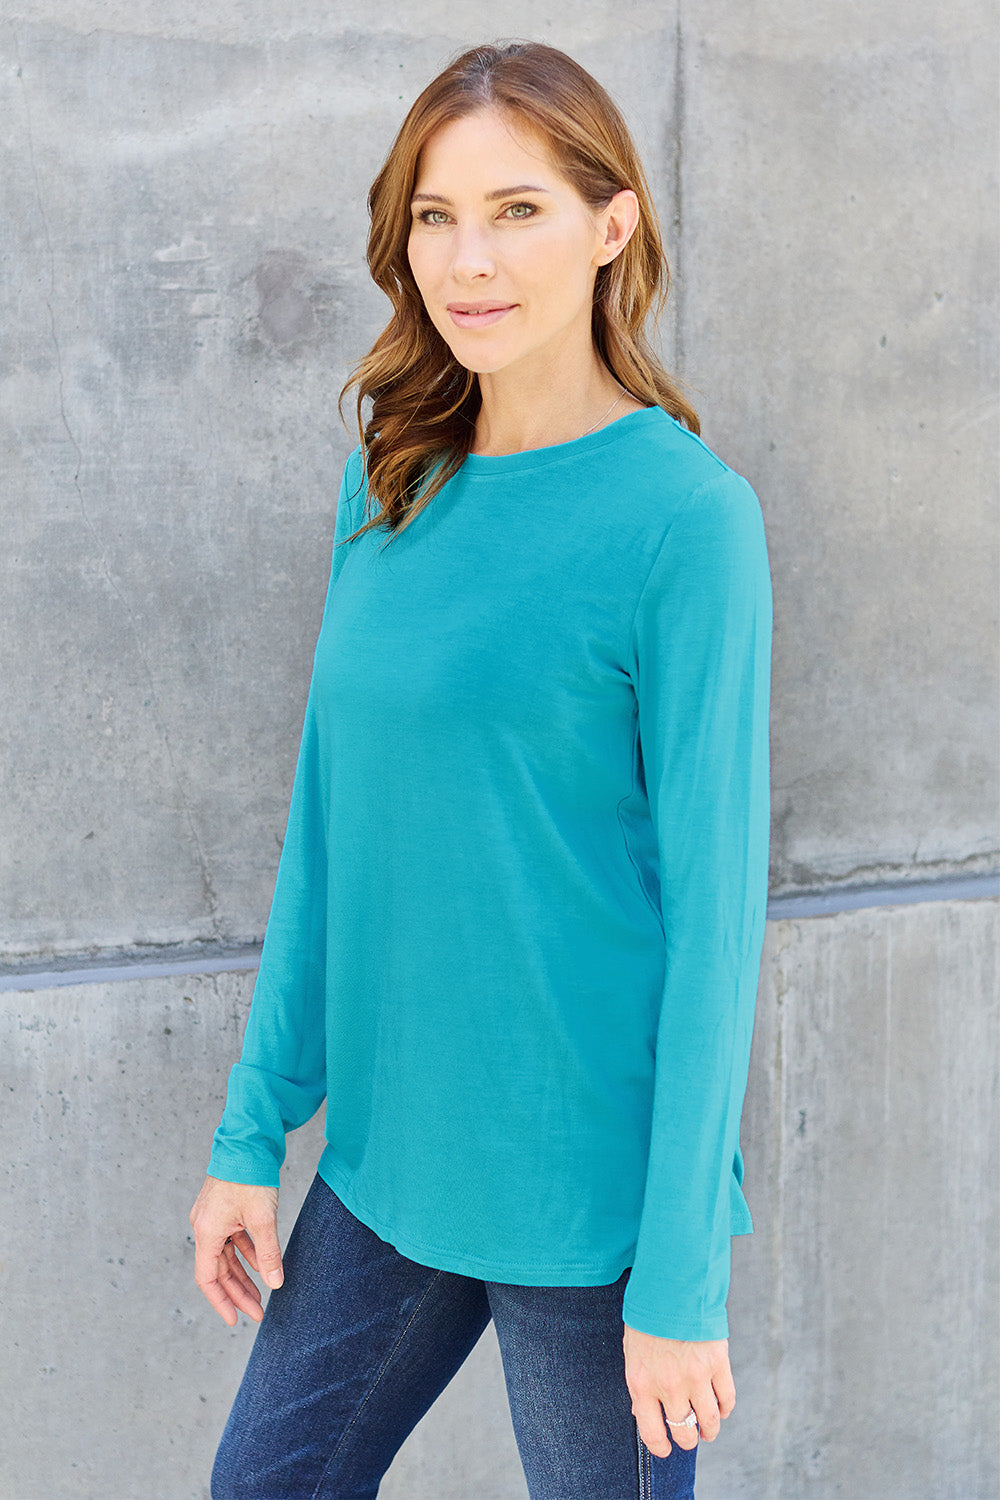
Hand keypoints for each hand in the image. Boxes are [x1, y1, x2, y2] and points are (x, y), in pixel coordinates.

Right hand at [189, 1176, 282, 1325]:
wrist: (248, 1141)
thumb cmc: (250, 1177)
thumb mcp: (263, 1218)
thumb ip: (268, 1253)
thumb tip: (275, 1283)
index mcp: (207, 1231)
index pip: (207, 1279)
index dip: (221, 1302)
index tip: (235, 1320)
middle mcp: (205, 1226)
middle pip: (218, 1270)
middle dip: (237, 1293)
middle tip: (257, 1312)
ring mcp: (213, 1217)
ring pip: (226, 1256)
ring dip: (242, 1275)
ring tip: (261, 1294)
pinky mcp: (224, 1209)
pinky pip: (233, 1240)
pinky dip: (246, 1254)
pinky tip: (262, 1265)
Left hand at [622, 1325, 735, 1456]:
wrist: (670, 1285)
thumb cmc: (647, 1317)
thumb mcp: (633, 1351)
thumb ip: (641, 1383)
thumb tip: (644, 1410)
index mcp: (642, 1383)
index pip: (652, 1432)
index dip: (661, 1447)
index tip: (666, 1449)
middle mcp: (669, 1386)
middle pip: (684, 1431)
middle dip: (687, 1439)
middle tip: (690, 1436)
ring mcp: (695, 1377)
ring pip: (709, 1422)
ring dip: (710, 1430)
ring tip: (708, 1430)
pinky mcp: (717, 1364)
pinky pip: (726, 1399)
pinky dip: (725, 1409)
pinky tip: (720, 1408)